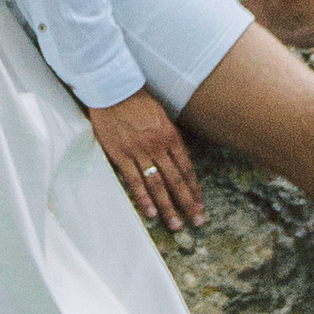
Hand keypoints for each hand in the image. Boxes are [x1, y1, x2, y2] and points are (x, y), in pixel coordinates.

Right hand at [89, 89, 203, 231]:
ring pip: (158, 185)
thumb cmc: (137, 100)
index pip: (186, 169)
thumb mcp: (161, 116)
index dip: (194, 189)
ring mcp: (139, 152)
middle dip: (188, 203)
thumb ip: (169, 137)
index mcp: (170, 136)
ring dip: (168, 207)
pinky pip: (135, 181)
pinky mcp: (121, 155)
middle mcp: (158, 147)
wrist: (113, 89)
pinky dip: (143, 198)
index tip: (200, 205)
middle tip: (197, 222)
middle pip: (176, 180)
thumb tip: (177, 157)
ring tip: (176, 225)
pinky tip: (151, 213)